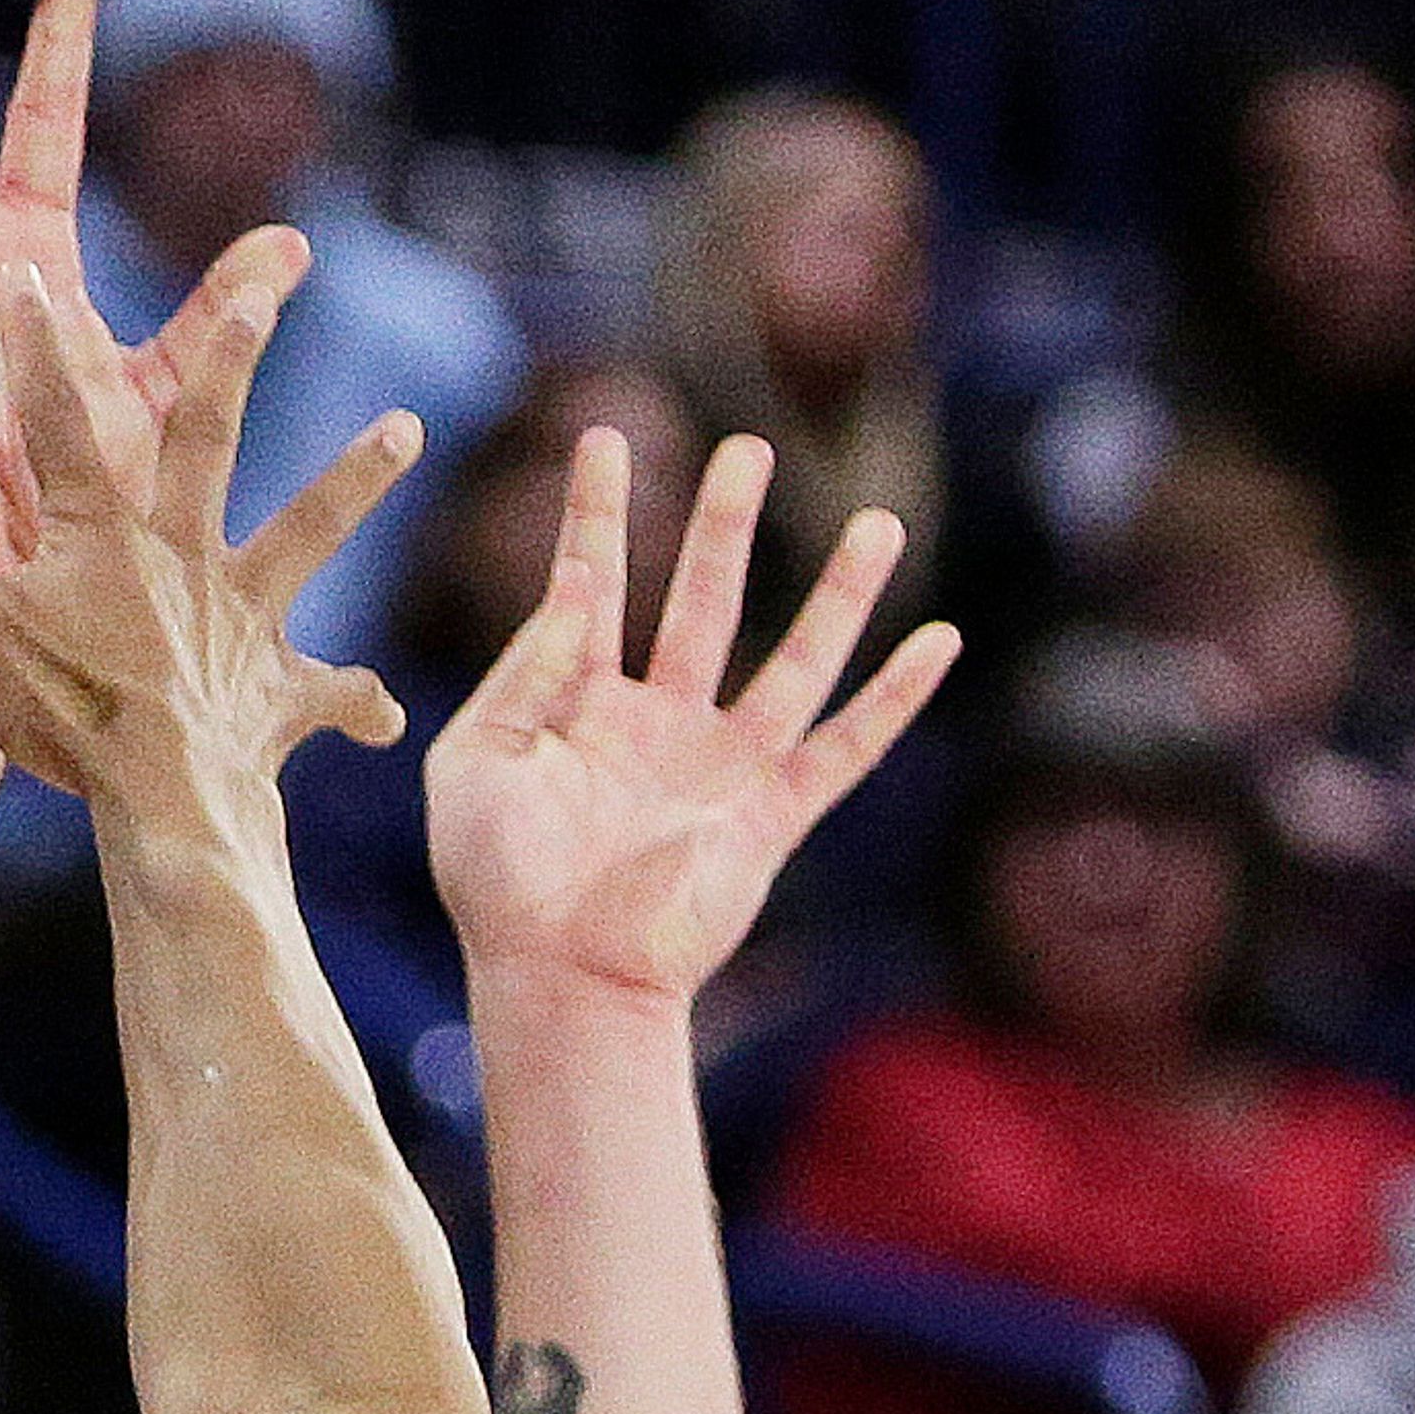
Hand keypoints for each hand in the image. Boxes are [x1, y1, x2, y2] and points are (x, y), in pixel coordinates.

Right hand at [0, 260, 413, 806]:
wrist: (162, 797)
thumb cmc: (60, 711)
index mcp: (102, 532)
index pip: (54, 424)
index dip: (34, 353)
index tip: (26, 280)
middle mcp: (184, 555)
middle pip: (207, 440)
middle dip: (229, 362)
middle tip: (261, 299)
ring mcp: (240, 618)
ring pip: (304, 531)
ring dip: (355, 480)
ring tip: (406, 426)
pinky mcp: (278, 691)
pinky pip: (328, 695)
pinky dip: (357, 702)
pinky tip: (386, 715)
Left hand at [426, 427, 957, 1011]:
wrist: (556, 978)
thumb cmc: (495, 883)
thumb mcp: (475, 761)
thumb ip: (525, 672)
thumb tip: (572, 588)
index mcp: (578, 704)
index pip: (593, 583)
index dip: (597, 511)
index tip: (603, 434)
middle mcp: (657, 723)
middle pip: (702, 601)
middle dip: (722, 525)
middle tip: (747, 449)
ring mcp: (718, 768)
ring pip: (792, 661)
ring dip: (837, 593)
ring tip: (880, 522)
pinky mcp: (767, 818)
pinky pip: (844, 749)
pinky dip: (894, 698)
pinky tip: (939, 641)